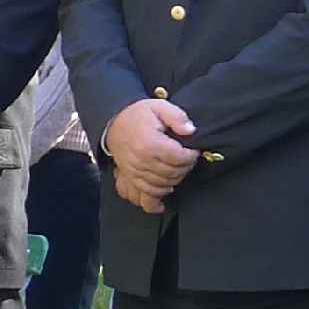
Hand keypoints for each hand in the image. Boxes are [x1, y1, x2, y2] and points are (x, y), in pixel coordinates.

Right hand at [105, 96, 200, 214]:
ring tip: (178, 169)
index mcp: (150, 143)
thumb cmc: (139, 116)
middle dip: (185, 167)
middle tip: (187, 159)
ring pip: (162, 186)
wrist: (115, 124)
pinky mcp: (130, 180)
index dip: (191, 155)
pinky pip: (143, 197)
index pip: (179, 158)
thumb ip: (177, 116)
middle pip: (173, 173)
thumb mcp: (159, 106)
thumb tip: (190, 130)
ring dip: (175, 180)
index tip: (193, 150)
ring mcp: (134, 173)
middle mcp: (141, 161)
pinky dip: (155, 201)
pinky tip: (163, 200)